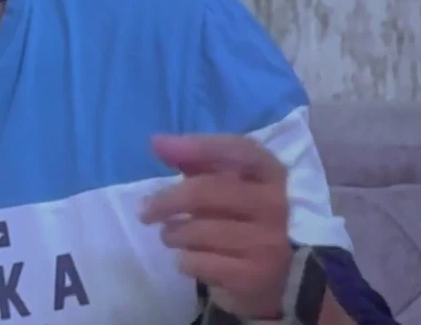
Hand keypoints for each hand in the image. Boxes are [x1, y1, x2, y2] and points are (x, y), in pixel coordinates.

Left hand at [140, 134, 292, 319]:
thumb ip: (194, 161)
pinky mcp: (255, 276)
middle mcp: (276, 206)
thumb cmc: (238, 219)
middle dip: (166, 200)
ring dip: (172, 234)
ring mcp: (268, 243)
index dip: (199, 146)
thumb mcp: (223, 185)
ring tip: (171, 236)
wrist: (272, 278)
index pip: (238, 150)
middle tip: (145, 211)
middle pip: (207, 192)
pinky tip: (189, 258)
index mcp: (271, 175)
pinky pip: (198, 262)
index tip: (159, 147)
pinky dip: (184, 260)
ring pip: (198, 231)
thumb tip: (158, 142)